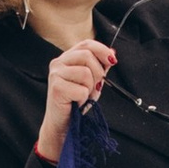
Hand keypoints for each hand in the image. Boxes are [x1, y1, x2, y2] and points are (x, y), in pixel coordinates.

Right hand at [36, 35, 114, 162]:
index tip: (113, 61)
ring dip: (90, 89)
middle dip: (98, 74)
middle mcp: (58, 63)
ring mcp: (56, 74)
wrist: (63, 124)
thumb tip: (112, 53)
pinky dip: (84, 100)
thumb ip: (99, 66)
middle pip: (88, 56)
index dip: (102, 50)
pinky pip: (82, 90)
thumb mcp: (91, 81)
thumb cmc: (76, 102)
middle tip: (95, 88)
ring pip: (86, 73)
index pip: (86, 44)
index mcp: (67, 58)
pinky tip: (76, 104)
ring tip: (83, 97)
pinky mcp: (57, 88)